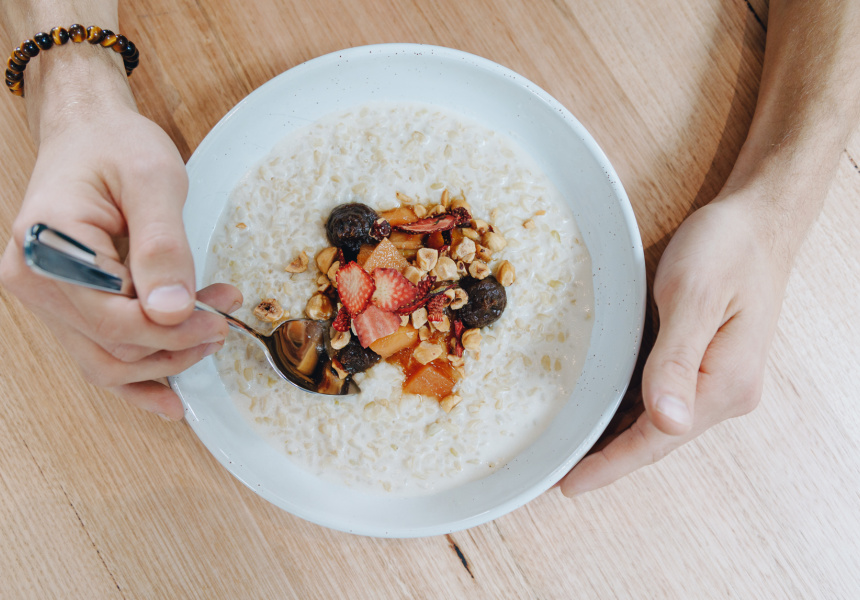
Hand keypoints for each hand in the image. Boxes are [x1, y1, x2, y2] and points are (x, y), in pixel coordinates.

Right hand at [0, 101, 240, 419]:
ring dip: (165, 358)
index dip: (173, 331)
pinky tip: (171, 400)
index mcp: (49, 246)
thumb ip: (163, 245)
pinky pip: (96, 356)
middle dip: (176, 344)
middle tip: (224, 322)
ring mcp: (46, 298)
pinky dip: (136, 380)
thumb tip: (171, 311)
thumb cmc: (117, 147)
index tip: (220, 319)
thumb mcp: (153, 180)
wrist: (89, 135)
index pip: (114, 319)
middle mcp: (34, 280)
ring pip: (106, 361)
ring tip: (211, 335)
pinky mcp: (66, 306)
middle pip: (111, 348)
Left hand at [559, 194, 790, 494]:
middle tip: (555, 472)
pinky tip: (600, 413)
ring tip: (568, 451)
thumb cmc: (727, 250)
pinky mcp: (704, 364)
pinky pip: (660, 400)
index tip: (569, 485)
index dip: (611, 464)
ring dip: (615, 439)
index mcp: (725, 384)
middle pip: (655, 439)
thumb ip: (678, 359)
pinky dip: (628, 413)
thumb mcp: (694, 296)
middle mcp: (724, 392)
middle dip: (607, 459)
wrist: (758, 221)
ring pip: (656, 424)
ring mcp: (716, 380)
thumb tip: (666, 421)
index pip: (657, 439)